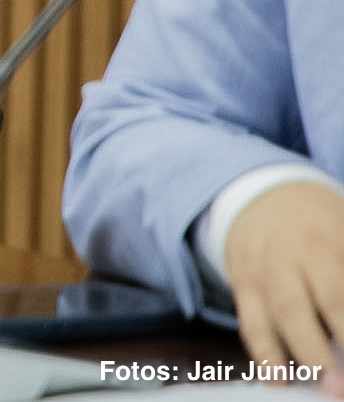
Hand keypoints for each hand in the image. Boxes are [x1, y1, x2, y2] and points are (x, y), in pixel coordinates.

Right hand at [223, 180, 343, 390]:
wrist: (260, 196)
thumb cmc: (321, 224)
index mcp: (332, 239)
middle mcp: (297, 255)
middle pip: (324, 299)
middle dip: (340, 340)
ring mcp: (267, 271)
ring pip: (284, 313)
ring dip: (305, 354)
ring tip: (326, 386)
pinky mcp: (245, 288)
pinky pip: (252, 323)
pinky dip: (263, 354)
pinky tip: (277, 379)